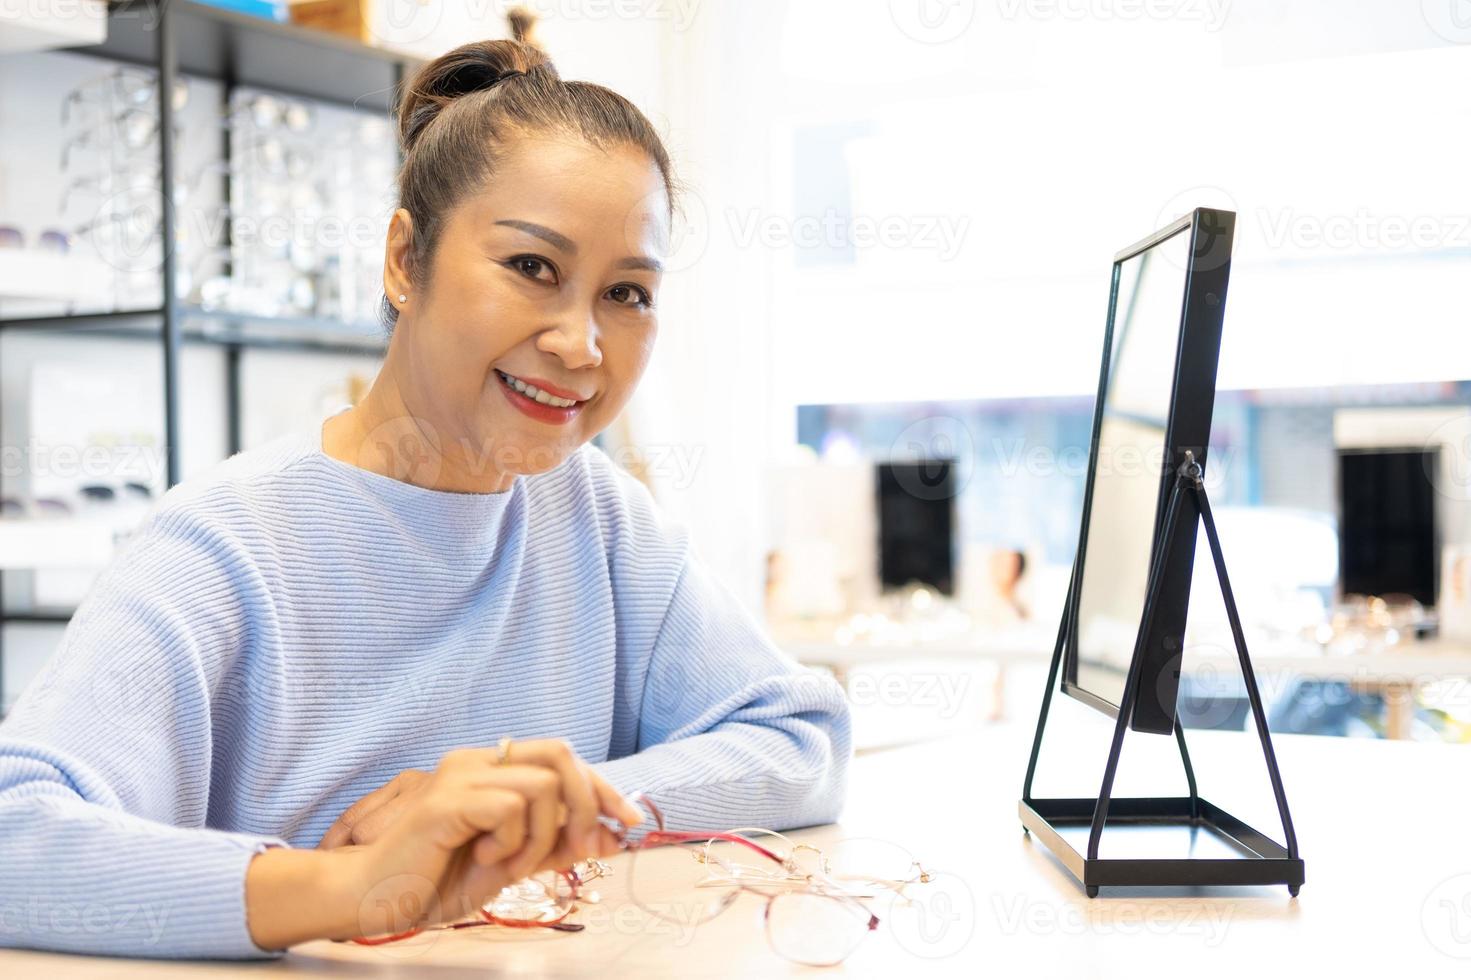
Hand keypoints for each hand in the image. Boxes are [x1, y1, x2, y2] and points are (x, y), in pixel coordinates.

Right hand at [318, 739, 640, 880]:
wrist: (375, 898)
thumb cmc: (435, 879)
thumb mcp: (512, 865)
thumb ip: (557, 846)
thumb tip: (614, 838)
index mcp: (493, 770)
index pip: (564, 759)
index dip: (604, 787)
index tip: (629, 821)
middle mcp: (478, 761)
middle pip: (562, 754)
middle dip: (590, 801)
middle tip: (582, 848)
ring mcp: (461, 775)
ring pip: (544, 785)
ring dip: (542, 835)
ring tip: (511, 863)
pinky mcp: (447, 799)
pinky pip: (512, 807)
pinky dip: (512, 842)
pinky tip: (483, 858)